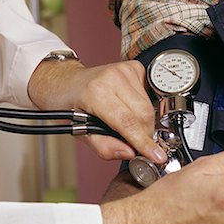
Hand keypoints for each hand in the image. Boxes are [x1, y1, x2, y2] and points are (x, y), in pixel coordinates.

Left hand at [28, 59, 166, 162]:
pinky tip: (130, 109)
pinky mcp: (134, 67)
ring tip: (128, 124)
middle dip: (145, 135)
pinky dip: (144, 108)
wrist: (66, 81)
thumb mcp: (81, 133)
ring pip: (149, 106)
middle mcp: (112, 77)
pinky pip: (149, 95)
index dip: (144, 142)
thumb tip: (130, 153)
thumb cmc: (70, 104)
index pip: (128, 122)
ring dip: (144, 122)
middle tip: (136, 143)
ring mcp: (125, 70)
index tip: (157, 155)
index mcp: (96, 93)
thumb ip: (106, 147)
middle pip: (144, 115)